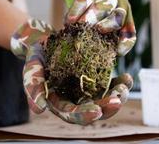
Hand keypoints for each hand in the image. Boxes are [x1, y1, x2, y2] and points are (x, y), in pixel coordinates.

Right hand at [11, 0, 135, 124]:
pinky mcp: (95, 78)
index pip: (71, 114)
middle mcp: (74, 99)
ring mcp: (86, 89)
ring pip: (105, 100)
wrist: (45, 42)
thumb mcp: (31, 68)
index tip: (97, 110)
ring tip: (124, 87)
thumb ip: (33, 87)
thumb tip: (39, 110)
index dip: (83, 115)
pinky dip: (119, 83)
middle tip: (118, 100)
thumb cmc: (37, 56)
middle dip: (107, 108)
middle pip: (92, 110)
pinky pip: (110, 85)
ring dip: (117, 96)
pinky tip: (126, 78)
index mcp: (58, 102)